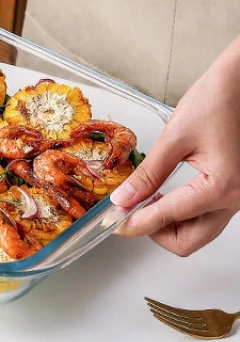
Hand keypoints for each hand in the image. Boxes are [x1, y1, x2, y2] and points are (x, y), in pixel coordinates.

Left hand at [112, 35, 239, 255]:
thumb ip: (147, 175)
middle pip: (187, 242)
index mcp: (222, 186)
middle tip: (131, 212)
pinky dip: (184, 215)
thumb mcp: (175, 138)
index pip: (166, 218)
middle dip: (155, 232)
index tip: (114, 222)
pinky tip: (167, 196)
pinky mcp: (237, 192)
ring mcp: (239, 198)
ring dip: (170, 225)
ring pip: (198, 233)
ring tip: (148, 200)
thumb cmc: (219, 99)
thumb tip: (122, 199)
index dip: (134, 223)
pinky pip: (207, 218)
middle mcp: (236, 199)